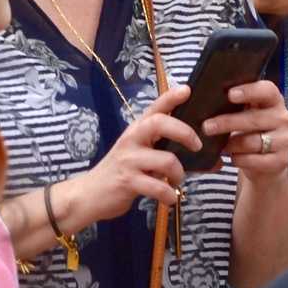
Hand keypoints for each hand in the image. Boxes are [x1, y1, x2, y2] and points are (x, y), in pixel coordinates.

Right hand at [73, 83, 199, 222]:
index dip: (171, 97)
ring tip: (175, 181)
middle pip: (160, 123)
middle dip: (185, 133)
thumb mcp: (138, 152)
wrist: (89, 194)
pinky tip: (169, 197)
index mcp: (137, 129)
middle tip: (197, 146)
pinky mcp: (127, 181)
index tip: (187, 90)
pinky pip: (158, 187)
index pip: (155, 107)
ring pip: (166, 160)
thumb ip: (161, 148)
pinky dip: (169, 195)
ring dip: (179, 174)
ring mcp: (128, 160)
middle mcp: (132, 139)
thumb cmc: (121, 171)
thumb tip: (198, 151)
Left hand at [199, 78, 287, 184]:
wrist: (264, 163)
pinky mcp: (282, 160)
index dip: (249, 91)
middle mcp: (284, 118)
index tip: (230, 94)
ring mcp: (286, 140)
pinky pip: (255, 160)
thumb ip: (235, 106)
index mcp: (274, 100)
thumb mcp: (245, 115)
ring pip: (252, 141)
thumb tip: (208, 101)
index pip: (267, 90)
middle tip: (206, 127)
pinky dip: (240, 159)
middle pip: (254, 118)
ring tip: (220, 146)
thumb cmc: (249, 132)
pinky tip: (233, 158)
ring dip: (232, 144)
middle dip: (227, 122)